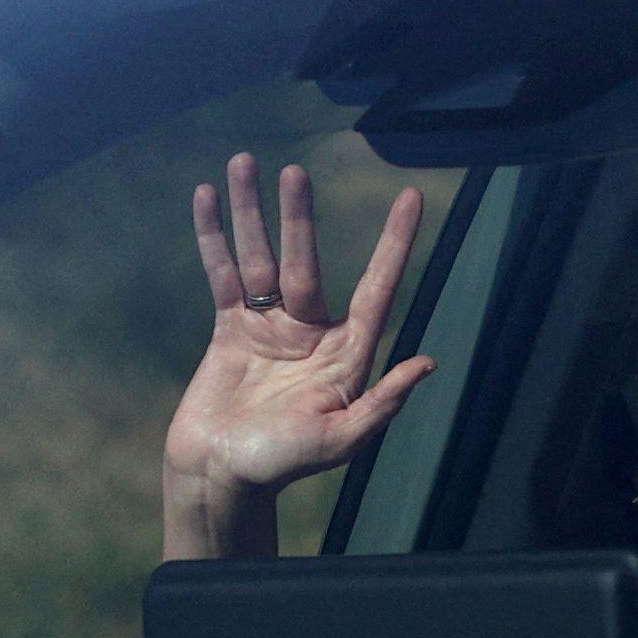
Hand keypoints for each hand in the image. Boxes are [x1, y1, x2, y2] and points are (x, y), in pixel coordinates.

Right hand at [162, 153, 433, 559]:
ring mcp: (270, 327)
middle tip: (295, 172)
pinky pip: (224, 274)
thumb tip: (427, 363)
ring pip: (261, 256)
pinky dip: (215, 237)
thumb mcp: (339, 441)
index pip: (376, 288)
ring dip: (251, 212)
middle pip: (306, 261)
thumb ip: (380, 403)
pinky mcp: (231, 329)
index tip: (412, 197)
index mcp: (347, 355)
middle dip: (299, 216)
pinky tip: (210, 197)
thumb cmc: (282, 467)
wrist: (219, 476)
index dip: (394, 244)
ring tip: (244, 161)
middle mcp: (312, 332)